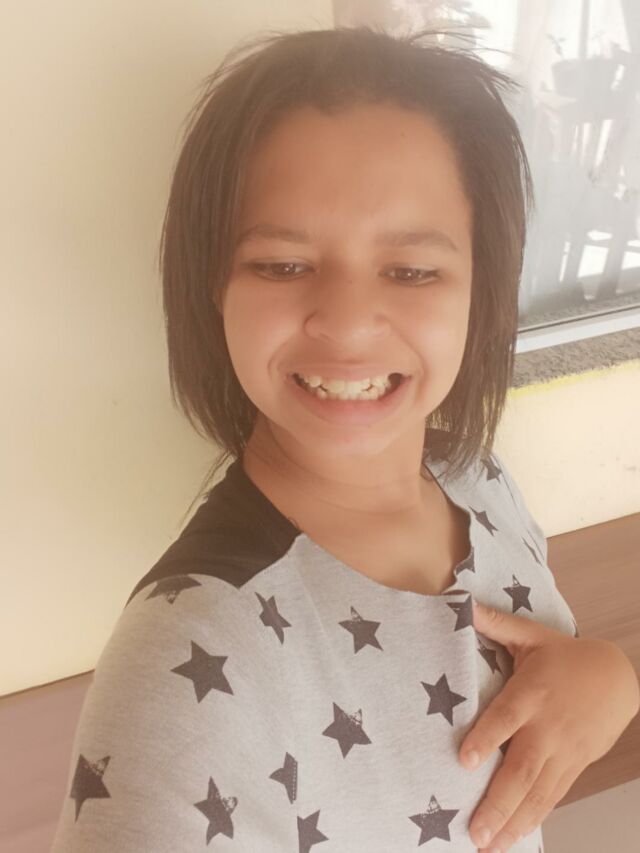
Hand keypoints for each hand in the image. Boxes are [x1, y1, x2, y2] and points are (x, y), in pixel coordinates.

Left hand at [459, 599, 639, 851]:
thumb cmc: (564, 655)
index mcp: (532, 692)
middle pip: (522, 769)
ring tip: (488, 846)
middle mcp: (547, 727)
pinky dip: (534, 818)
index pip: (506, 718)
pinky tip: (514, 837)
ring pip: (537, 792)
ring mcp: (563, 751)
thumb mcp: (531, 633)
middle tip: (473, 831)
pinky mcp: (574, 765)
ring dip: (513, 821)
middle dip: (497, 803)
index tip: (464, 760)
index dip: (487, 739)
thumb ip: (495, 622)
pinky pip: (552, 796)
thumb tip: (460, 602)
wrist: (617, 677)